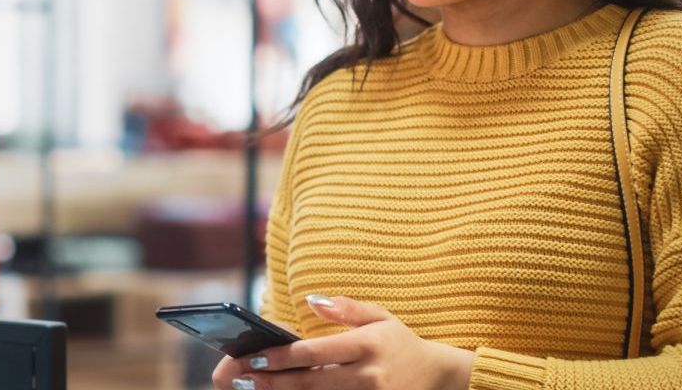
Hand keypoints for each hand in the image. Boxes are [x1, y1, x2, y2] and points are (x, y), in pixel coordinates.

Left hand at [210, 295, 474, 389]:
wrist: (436, 375)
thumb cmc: (399, 342)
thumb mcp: (379, 315)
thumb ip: (345, 307)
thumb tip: (311, 300)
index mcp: (367, 345)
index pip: (317, 352)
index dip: (284, 356)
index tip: (256, 356)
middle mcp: (368, 374)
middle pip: (313, 381)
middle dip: (276, 381)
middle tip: (245, 379)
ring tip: (258, 389)